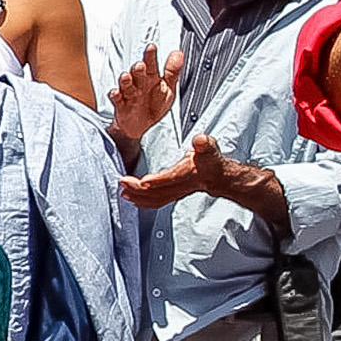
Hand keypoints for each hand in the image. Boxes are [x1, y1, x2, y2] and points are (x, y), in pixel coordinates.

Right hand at [105, 46, 175, 152]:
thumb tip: (179, 54)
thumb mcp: (168, 89)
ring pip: (126, 85)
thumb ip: (173, 71)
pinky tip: (116, 93)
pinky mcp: (121, 105)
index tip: (151, 47)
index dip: (151, 56)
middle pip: (138, 74)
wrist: (140, 125)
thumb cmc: (153, 105)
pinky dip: (115, 96)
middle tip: (140, 65)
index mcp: (152, 78)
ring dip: (126, 80)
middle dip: (138, 69)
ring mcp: (129, 93)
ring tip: (126, 76)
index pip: (151, 65)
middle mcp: (139, 84)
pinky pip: (117, 99)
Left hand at [119, 134, 284, 228]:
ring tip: (123, 192)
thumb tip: (201, 140)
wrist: (218, 175)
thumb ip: (205, 144)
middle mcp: (180, 186)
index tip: (144, 181)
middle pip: (159, 192)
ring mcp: (175, 192)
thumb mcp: (210, 148)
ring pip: (155, 199)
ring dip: (138, 197)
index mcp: (188, 174)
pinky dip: (142, 201)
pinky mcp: (170, 194)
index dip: (159, 181)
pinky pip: (155, 201)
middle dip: (139, 190)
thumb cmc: (211, 160)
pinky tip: (131, 198)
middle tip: (122, 183)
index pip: (172, 178)